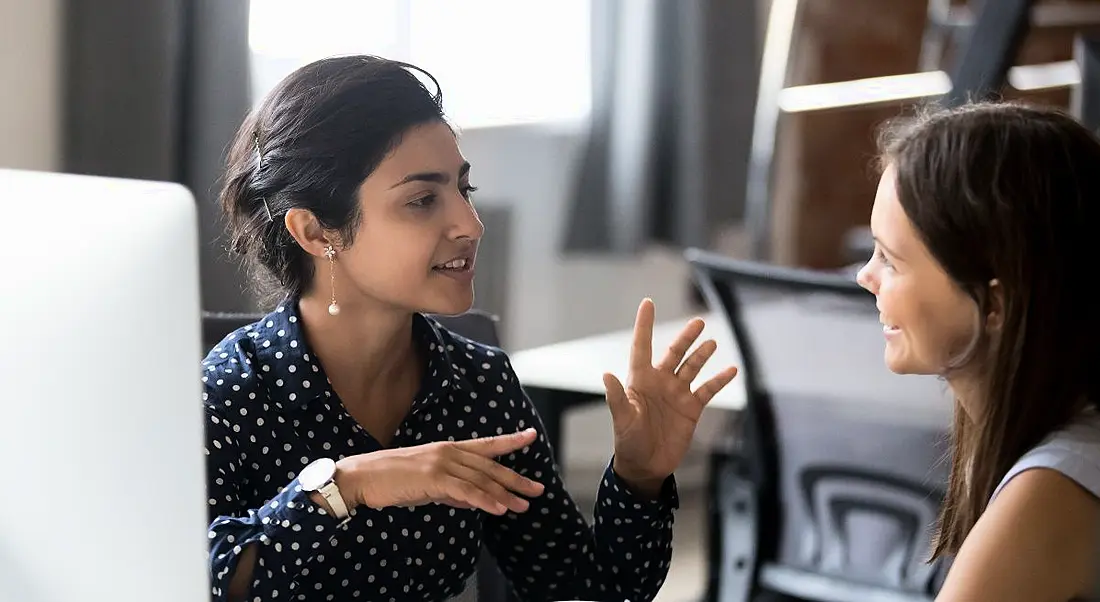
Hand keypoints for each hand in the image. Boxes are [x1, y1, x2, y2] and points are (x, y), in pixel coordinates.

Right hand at [333, 428, 545, 515]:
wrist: (363, 477)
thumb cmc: (392, 480)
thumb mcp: (428, 483)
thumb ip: (451, 489)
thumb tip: (471, 500)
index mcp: (448, 449)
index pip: (485, 444)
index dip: (510, 441)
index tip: (531, 436)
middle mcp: (448, 452)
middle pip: (490, 466)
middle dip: (516, 479)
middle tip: (537, 489)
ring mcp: (441, 463)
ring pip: (481, 480)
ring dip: (504, 495)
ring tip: (523, 506)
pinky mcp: (432, 478)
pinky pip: (465, 491)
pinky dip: (484, 500)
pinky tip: (498, 509)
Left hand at [604, 299, 738, 491]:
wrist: (646, 466)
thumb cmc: (628, 442)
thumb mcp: (622, 420)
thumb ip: (617, 398)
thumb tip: (607, 375)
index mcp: (640, 380)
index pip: (642, 346)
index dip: (644, 325)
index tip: (648, 302)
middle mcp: (660, 382)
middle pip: (674, 353)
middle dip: (686, 337)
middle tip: (698, 322)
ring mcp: (677, 394)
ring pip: (692, 367)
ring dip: (702, 355)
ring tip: (712, 342)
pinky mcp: (691, 408)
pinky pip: (708, 390)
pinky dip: (720, 380)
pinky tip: (731, 370)